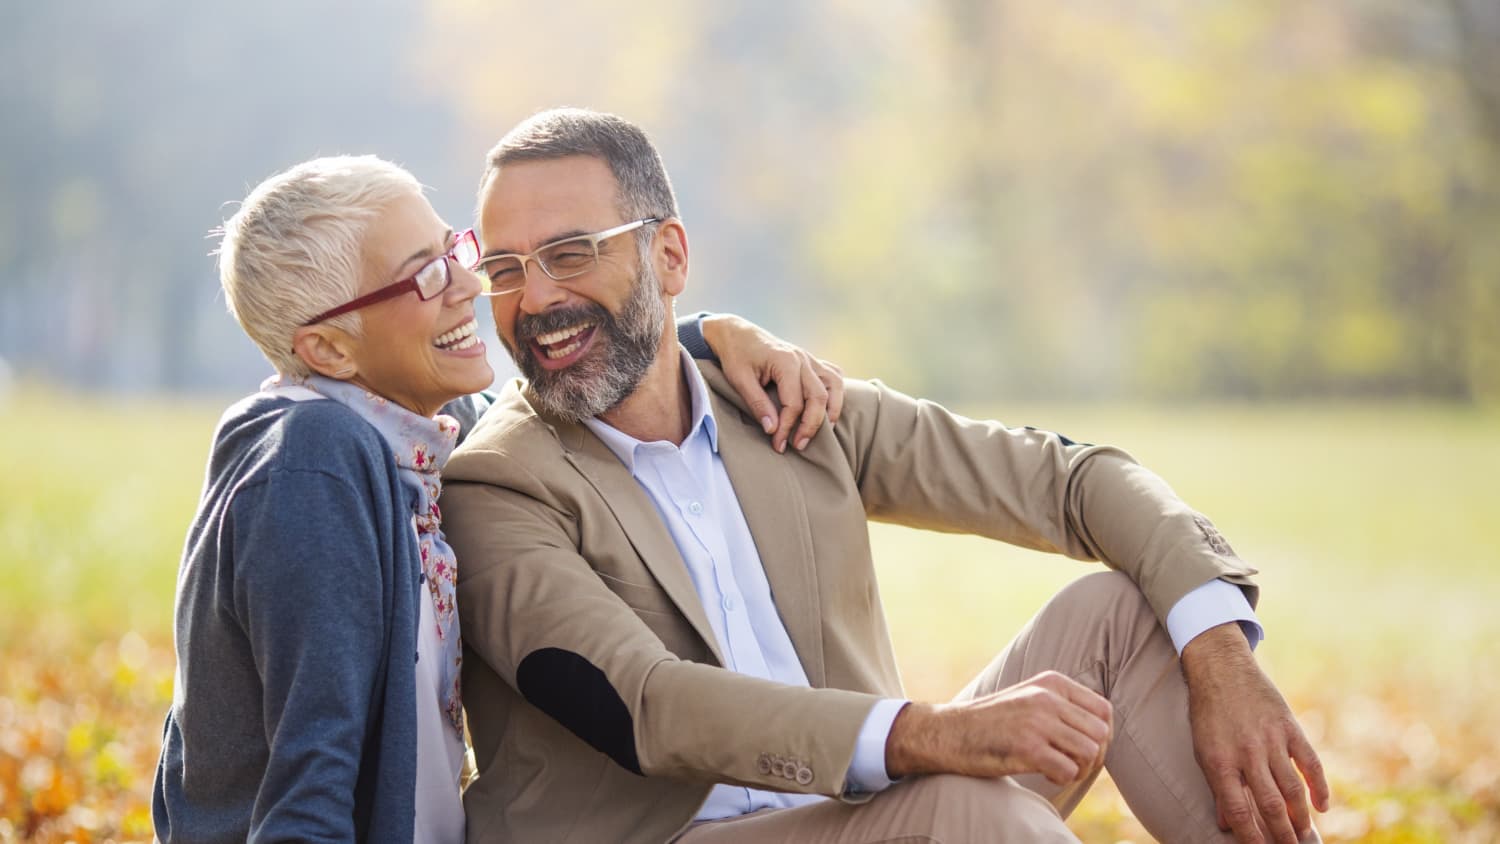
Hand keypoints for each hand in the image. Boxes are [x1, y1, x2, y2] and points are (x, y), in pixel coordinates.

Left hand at [699, 314, 844, 452]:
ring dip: (831, 411)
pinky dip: (836, 393)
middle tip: (799, 446)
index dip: (787, 427)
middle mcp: (802, 359)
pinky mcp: (811, 361)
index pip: (794, 402)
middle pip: (818, 397)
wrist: (737, 333)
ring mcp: (810, 359)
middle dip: (811, 425)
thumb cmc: (737, 355)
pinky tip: (828, 409)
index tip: (778, 444)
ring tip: (824, 432)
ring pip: (834, 386)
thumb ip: (757, 404)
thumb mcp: (739, 380)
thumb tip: (772, 430)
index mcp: (785, 361)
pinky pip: (833, 376)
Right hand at [885, 671, 1111, 786]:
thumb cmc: (991, 721)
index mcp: (1051, 683)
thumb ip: (1062, 705)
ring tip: (1057, 768)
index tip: (1083, 747)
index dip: (1102, 735)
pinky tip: (1044, 774)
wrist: (948, 732)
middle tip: (1073, 763)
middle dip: (1094, 755)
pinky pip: (1069, 770)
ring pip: (1090, 753)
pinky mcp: (1027, 748)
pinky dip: (1061, 778)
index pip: (1104, 710)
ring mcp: (1037, 722)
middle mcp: (1047, 699)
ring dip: (1078, 768)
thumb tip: (1103, 733)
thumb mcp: (1028, 697)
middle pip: (1100, 734)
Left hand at [1182, 623, 1329, 843]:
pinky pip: (1309, 762)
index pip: (1239, 811)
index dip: (1251, 837)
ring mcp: (1271, 740)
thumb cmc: (1207, 713)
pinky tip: (1322, 807)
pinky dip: (1319, 786)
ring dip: (1301, 818)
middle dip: (1282, 835)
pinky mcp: (1289, 727)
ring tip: (1306, 838)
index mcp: (1220, 762)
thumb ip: (1217, 786)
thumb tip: (1226, 823)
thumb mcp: (1202, 749)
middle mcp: (1247, 753)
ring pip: (1292, 789)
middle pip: (1270, 805)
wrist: (1221, 668)